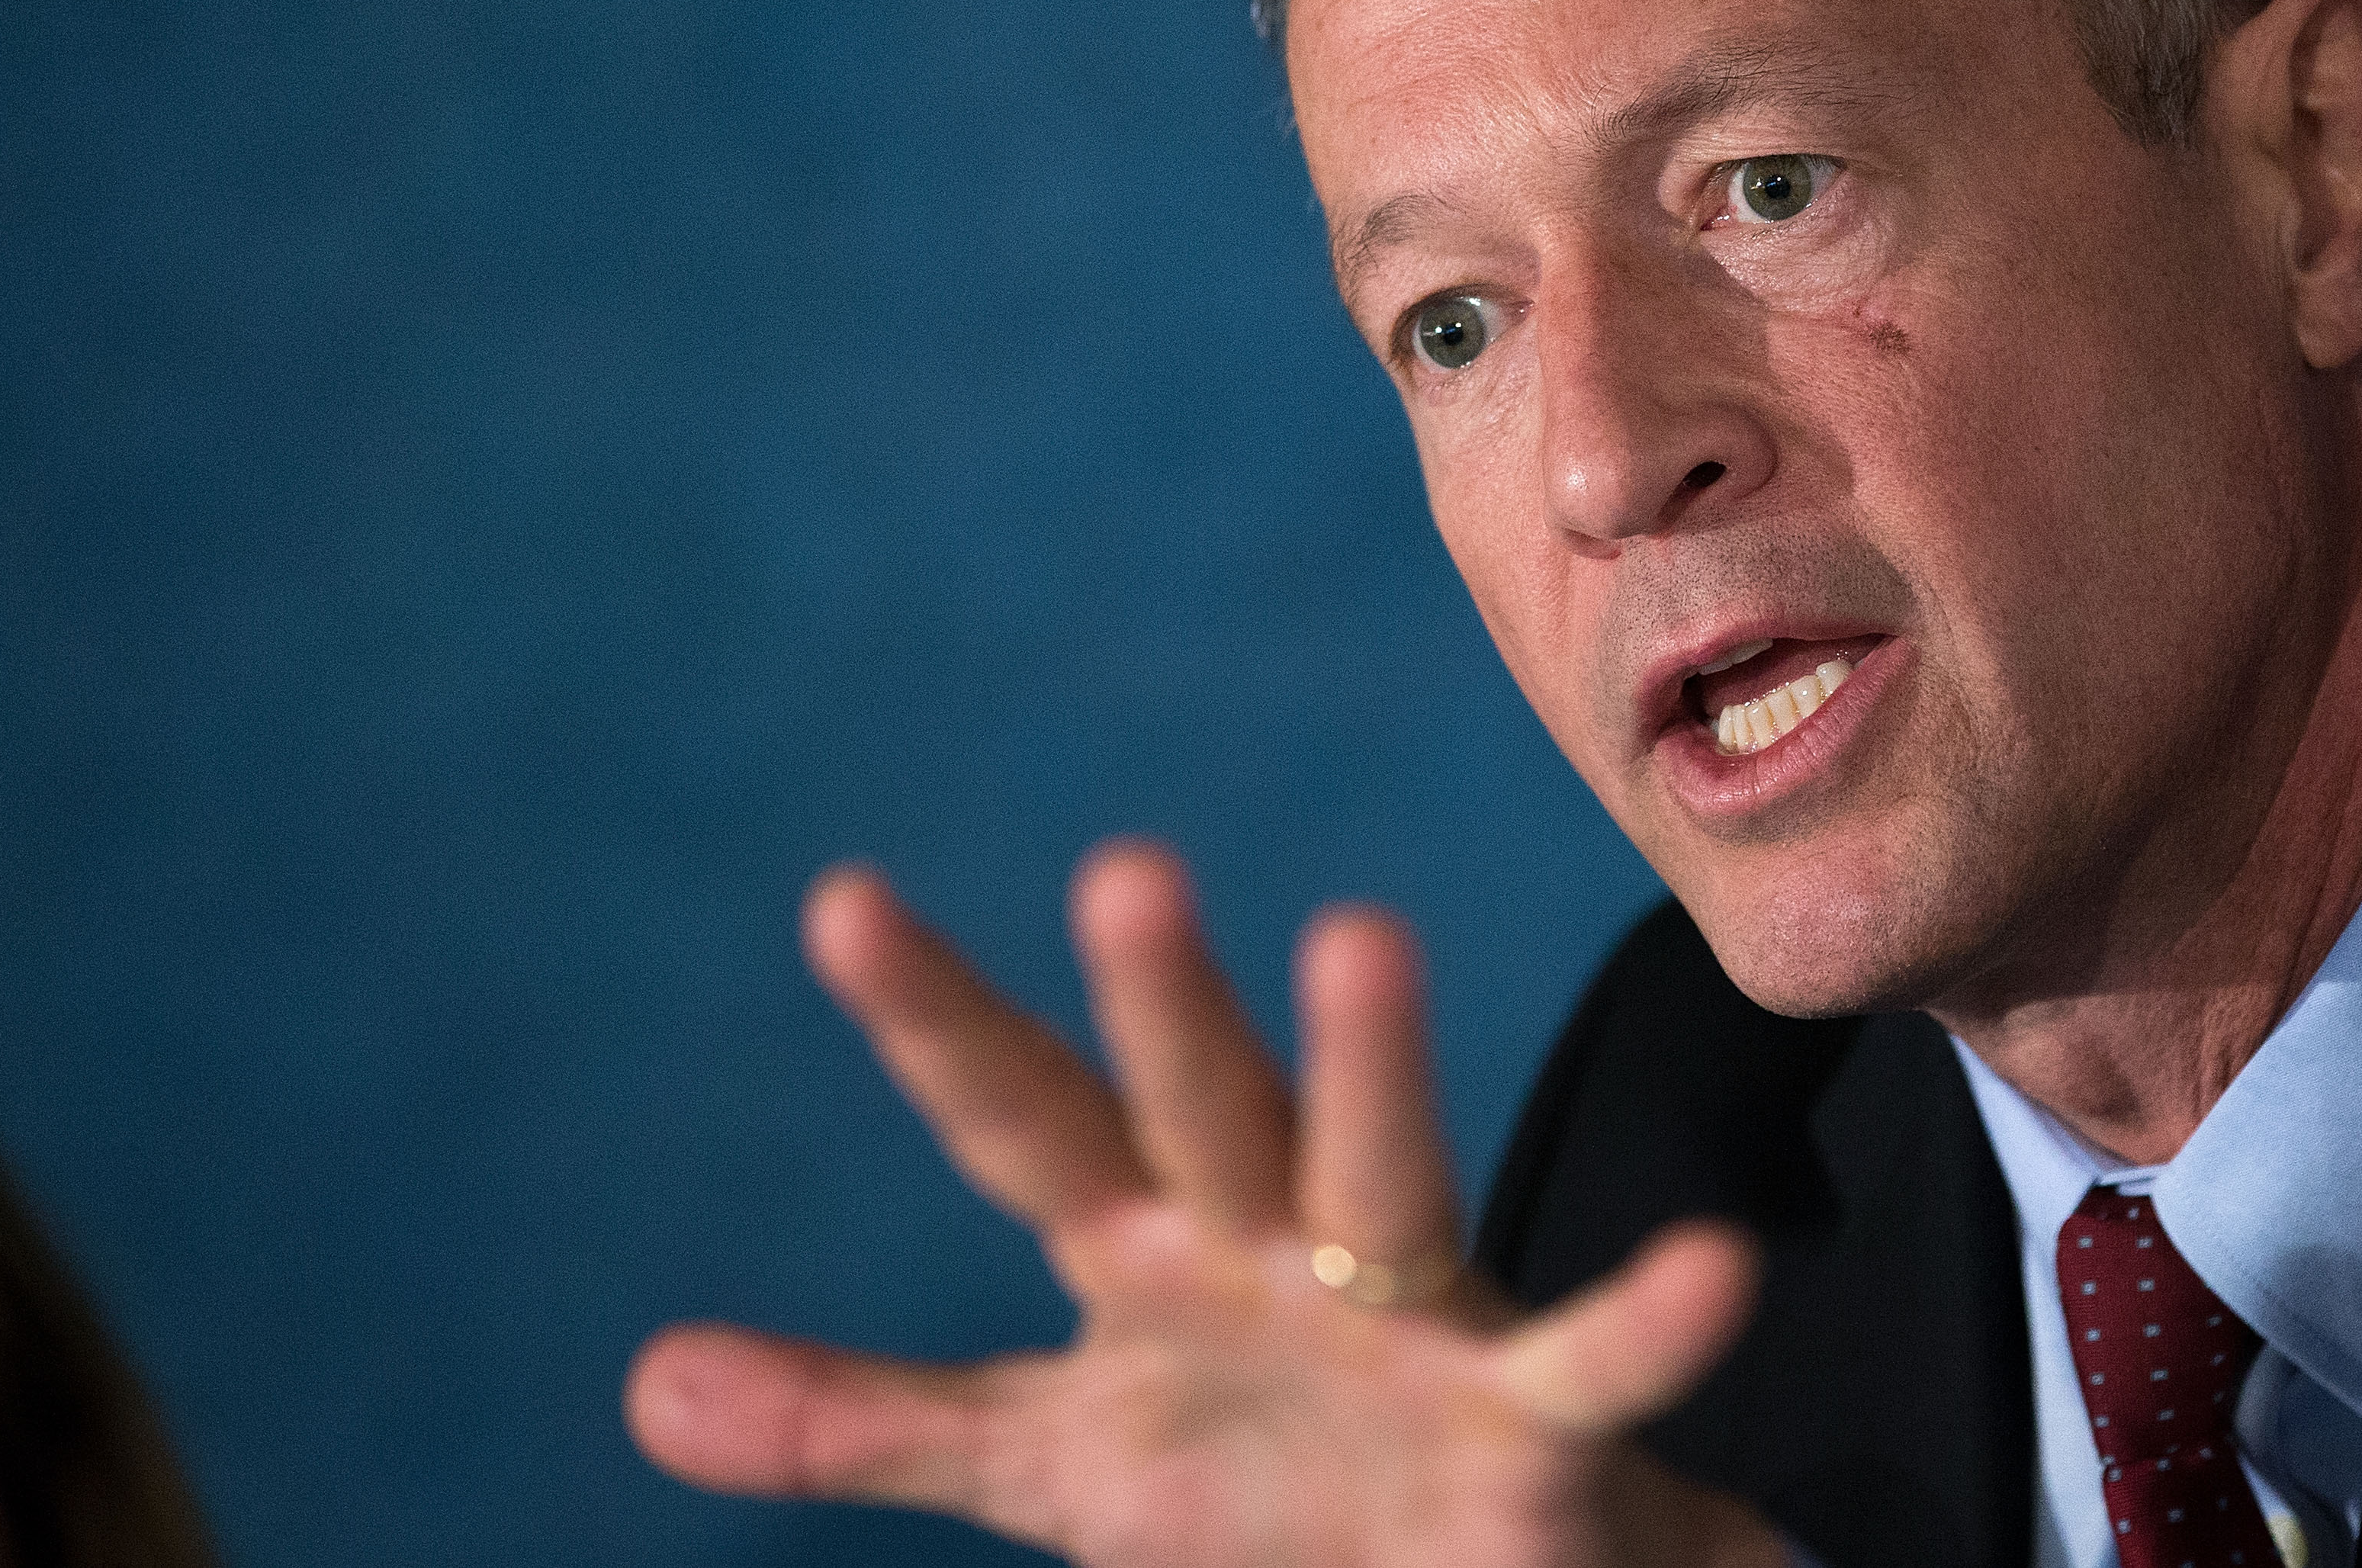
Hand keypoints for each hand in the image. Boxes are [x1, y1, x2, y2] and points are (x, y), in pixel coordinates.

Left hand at [625, 845, 1785, 1566]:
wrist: (1460, 1567)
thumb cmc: (1257, 1492)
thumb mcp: (1050, 1461)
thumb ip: (864, 1420)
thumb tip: (645, 1381)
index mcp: (1148, 1252)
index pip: (1023, 1121)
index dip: (936, 1023)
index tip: (842, 901)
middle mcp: (1274, 1248)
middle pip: (1203, 1110)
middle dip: (1164, 1003)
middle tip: (1118, 865)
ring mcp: (1407, 1317)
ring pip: (1388, 1173)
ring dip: (1370, 1066)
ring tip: (1357, 935)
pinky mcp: (1529, 1421)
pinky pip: (1597, 1363)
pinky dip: (1653, 1320)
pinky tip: (1716, 1268)